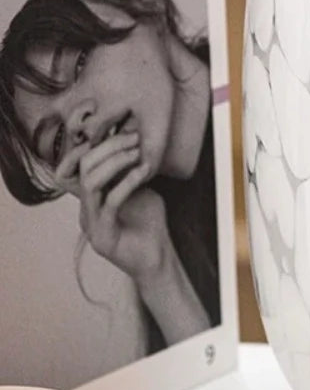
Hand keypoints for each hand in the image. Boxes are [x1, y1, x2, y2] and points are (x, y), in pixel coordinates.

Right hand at [67, 132, 170, 288]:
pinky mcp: (103, 236)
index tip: (116, 131)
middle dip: (108, 147)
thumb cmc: (149, 224)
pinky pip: (110, 202)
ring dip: (115, 162)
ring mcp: (91, 223)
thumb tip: (133, 143)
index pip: (73, 165)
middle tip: (133, 137)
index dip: (89, 145)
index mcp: (90, 198)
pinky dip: (127, 183)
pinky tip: (143, 172)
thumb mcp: (139, 190)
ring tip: (137, 153)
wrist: (157, 258)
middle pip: (82, 167)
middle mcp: (85, 208)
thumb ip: (130, 172)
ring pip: (90, 182)